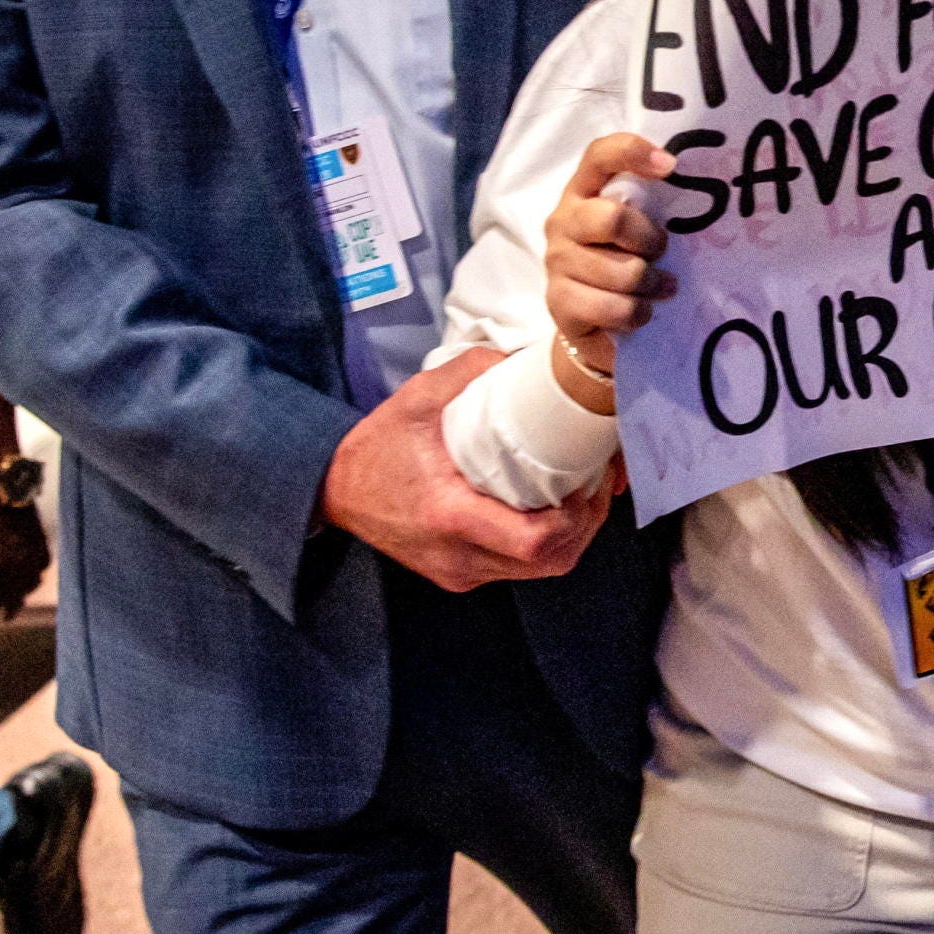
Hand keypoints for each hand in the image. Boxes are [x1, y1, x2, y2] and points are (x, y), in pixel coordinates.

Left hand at [0, 490, 50, 628]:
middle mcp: (13, 570)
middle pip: (13, 600)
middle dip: (7, 610)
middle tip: (5, 618)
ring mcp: (29, 556)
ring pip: (30, 585)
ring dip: (23, 594)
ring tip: (19, 598)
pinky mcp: (40, 541)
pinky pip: (42, 566)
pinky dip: (36, 574)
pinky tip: (33, 573)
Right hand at [320, 347, 615, 592]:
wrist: (333, 491)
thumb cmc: (376, 446)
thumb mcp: (419, 397)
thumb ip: (472, 371)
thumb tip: (526, 356)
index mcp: (450, 516)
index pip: (535, 540)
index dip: (578, 515)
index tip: (591, 478)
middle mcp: (459, 556)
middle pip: (550, 562)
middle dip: (587, 524)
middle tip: (600, 482)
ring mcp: (460, 572)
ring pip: (540, 571)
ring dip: (572, 536)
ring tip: (584, 493)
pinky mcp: (459, 576)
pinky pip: (518, 569)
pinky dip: (546, 544)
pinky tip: (552, 510)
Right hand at [543, 134, 677, 380]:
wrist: (590, 321)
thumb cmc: (621, 262)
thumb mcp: (633, 229)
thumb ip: (649, 208)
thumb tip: (698, 201)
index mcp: (583, 191)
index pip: (599, 155)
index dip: (632, 152)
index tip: (670, 166)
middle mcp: (563, 220)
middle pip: (614, 219)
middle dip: (650, 241)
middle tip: (661, 253)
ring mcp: (557, 260)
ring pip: (624, 272)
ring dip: (651, 284)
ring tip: (657, 288)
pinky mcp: (558, 301)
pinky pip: (616, 308)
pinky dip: (638, 313)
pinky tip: (638, 311)